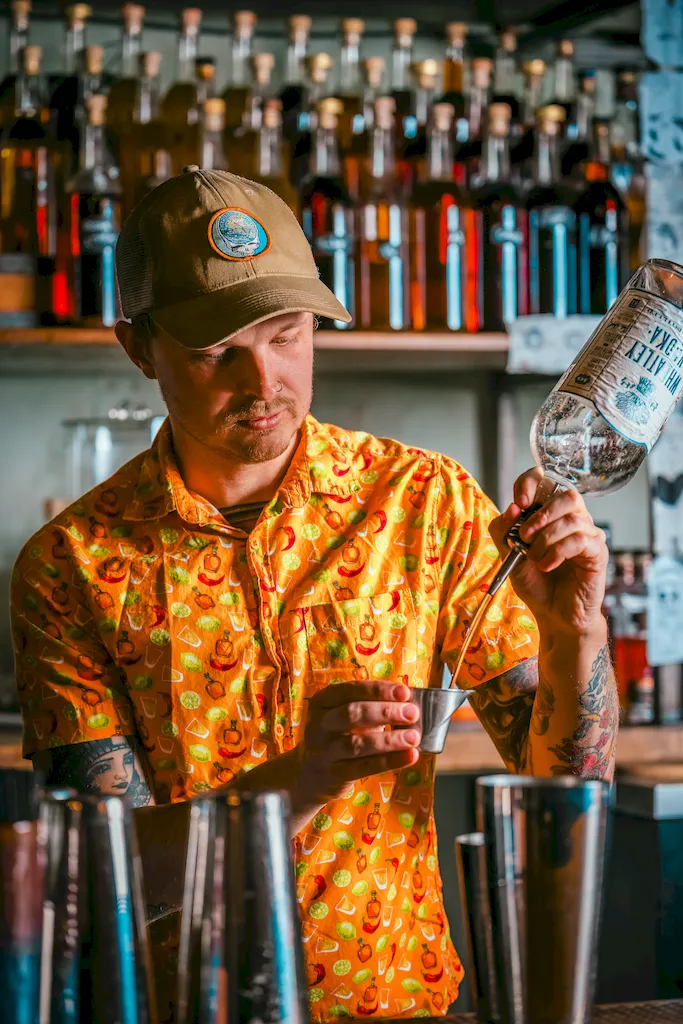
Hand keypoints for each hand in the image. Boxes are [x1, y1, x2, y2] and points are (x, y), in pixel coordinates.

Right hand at [293, 682, 420, 809]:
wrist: (308, 775)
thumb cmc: (337, 737)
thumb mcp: (346, 717)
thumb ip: (371, 708)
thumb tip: (408, 704)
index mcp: (322, 701)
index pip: (350, 690)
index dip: (378, 690)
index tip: (405, 692)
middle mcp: (319, 724)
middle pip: (352, 714)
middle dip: (386, 712)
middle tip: (412, 713)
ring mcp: (323, 751)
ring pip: (357, 743)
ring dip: (389, 739)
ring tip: (413, 737)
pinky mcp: (332, 774)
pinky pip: (363, 767)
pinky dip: (389, 761)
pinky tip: (409, 756)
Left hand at [489, 467, 608, 636]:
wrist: (553, 614)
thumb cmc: (536, 582)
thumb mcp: (509, 554)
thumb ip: (504, 529)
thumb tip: (513, 508)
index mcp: (551, 513)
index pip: (547, 479)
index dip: (531, 483)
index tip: (519, 502)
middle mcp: (573, 519)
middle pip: (567, 495)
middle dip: (541, 514)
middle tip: (525, 536)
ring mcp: (589, 534)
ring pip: (572, 519)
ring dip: (546, 539)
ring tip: (535, 558)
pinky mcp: (598, 553)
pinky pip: (581, 540)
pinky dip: (558, 552)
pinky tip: (547, 566)